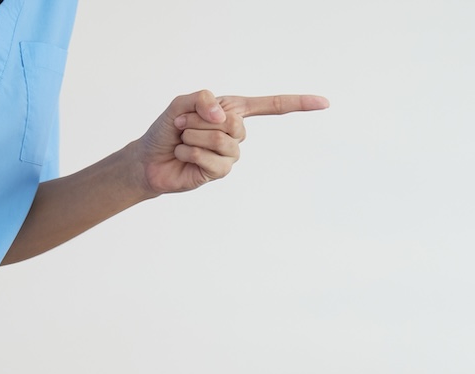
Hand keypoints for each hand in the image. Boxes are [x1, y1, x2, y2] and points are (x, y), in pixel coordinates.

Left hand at [132, 90, 328, 195]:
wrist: (150, 160)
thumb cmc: (167, 131)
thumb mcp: (181, 105)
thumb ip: (202, 100)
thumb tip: (224, 115)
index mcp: (232, 110)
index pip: (271, 106)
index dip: (298, 104)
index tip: (325, 103)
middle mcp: (235, 132)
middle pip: (236, 124)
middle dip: (202, 122)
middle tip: (183, 126)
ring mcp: (230, 154)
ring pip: (224, 142)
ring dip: (195, 138)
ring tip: (183, 141)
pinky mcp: (220, 172)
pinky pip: (214, 161)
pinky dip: (193, 154)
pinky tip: (184, 155)